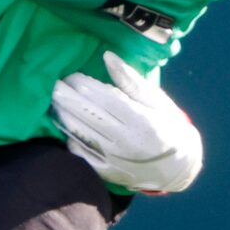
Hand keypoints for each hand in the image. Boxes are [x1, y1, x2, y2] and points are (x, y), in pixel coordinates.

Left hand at [51, 51, 203, 194]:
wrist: (177, 167)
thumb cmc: (167, 126)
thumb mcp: (156, 100)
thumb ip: (131, 80)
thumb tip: (107, 57)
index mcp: (141, 120)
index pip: (106, 99)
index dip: (86, 87)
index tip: (71, 75)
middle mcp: (126, 141)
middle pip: (90, 116)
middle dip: (68, 99)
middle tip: (53, 85)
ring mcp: (115, 159)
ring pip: (82, 134)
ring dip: (64, 117)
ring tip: (53, 102)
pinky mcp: (108, 172)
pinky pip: (84, 156)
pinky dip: (72, 142)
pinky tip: (63, 128)